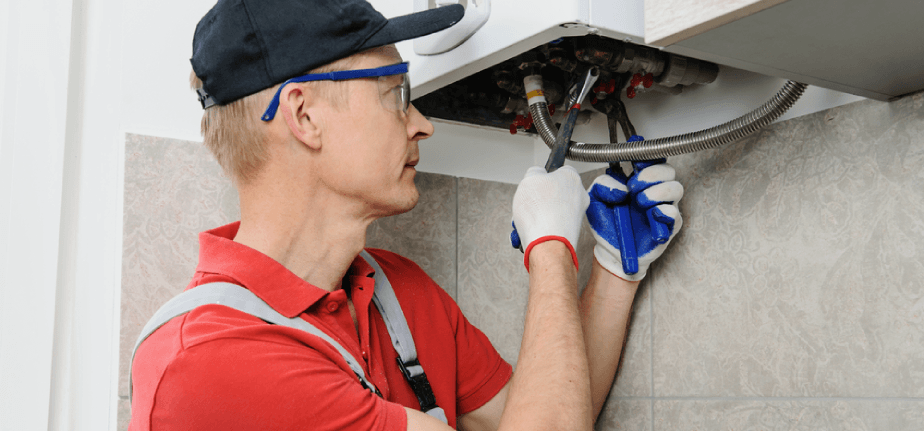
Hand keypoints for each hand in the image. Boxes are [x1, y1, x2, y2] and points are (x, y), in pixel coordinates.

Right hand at [511, 166, 588, 269]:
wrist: (546, 244)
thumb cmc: (541, 212)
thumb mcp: (529, 178)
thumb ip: (535, 172)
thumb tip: (537, 176)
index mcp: (572, 178)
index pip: (558, 171)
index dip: (543, 178)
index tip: (535, 184)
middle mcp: (579, 196)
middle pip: (554, 193)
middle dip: (539, 199)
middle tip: (528, 204)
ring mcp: (576, 216)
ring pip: (550, 211)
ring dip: (537, 215)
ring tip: (526, 221)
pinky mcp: (569, 232)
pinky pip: (550, 226)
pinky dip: (539, 228)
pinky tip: (530, 231)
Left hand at [586, 161, 682, 280]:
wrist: (611, 251)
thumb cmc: (607, 224)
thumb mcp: (595, 200)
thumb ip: (602, 184)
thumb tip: (622, 187)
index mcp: (638, 181)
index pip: (652, 159)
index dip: (649, 156)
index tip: (636, 161)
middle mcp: (654, 191)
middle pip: (668, 170)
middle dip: (651, 174)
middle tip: (634, 186)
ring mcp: (664, 207)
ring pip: (676, 188)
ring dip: (658, 191)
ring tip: (640, 202)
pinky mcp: (669, 225)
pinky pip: (675, 213)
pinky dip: (664, 211)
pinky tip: (651, 215)